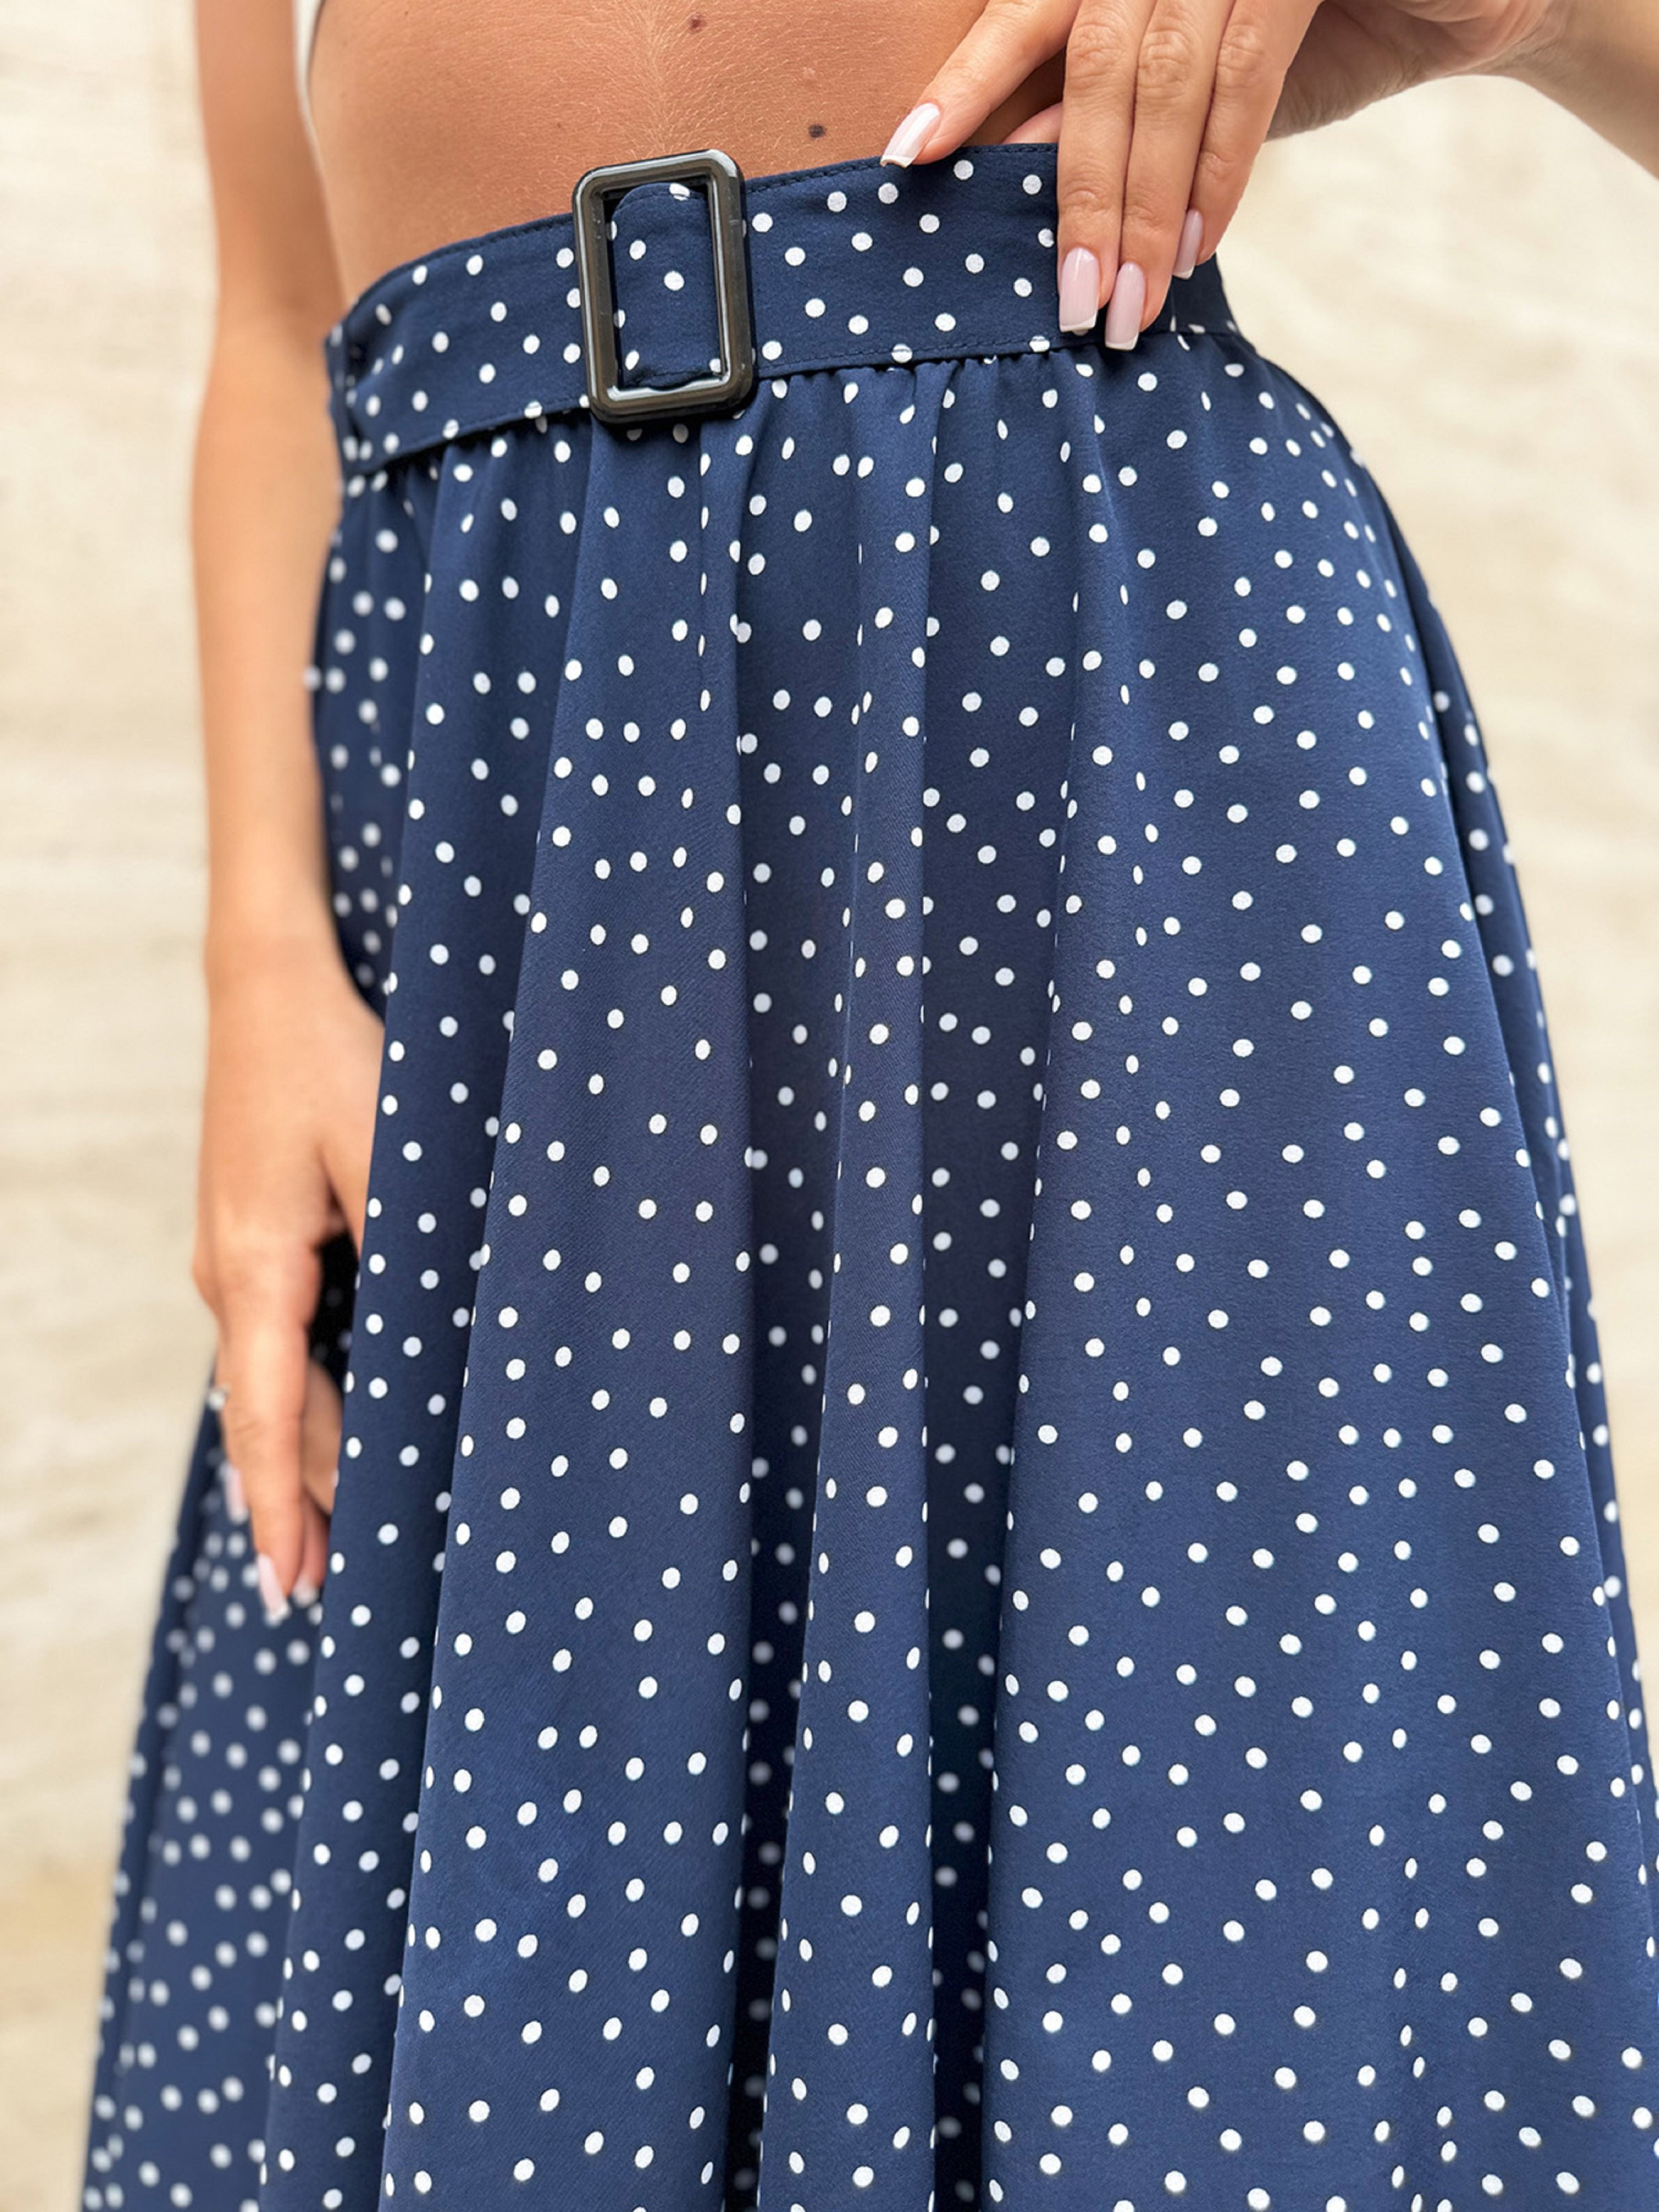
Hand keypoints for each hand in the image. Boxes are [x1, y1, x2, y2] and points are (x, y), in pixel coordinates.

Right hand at [194, 937, 381, 1617]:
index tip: (291, 1582)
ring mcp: (236, 1258)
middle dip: (294, 1501)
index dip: (282, 1501)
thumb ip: (410, 1246)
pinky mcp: (255, 1239)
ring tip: (322, 1539)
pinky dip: (302, 1399)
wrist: (268, 986)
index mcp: (256, 1266)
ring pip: (272, 1382)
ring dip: (299, 1455)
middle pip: (269, 1412)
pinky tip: (329, 1431)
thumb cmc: (327, 1058)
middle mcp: (232, 1274)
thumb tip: (442, 1335)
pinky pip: (278, 1343)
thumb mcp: (384, 1150)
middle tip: (317, 1594)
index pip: (267, 1413)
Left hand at [880, 0, 1554, 341]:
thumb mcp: (1197, 82)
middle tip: (1073, 301)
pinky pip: (1249, 62)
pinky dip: (1222, 165)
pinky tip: (1202, 244)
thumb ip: (1115, 110)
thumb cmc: (1321, 35)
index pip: (1034, 8)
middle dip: (1081, 192)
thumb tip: (1012, 168)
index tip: (910, 158)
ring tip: (1133, 303)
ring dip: (1147, 202)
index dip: (968, 77)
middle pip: (1096, 55)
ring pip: (1165, 69)